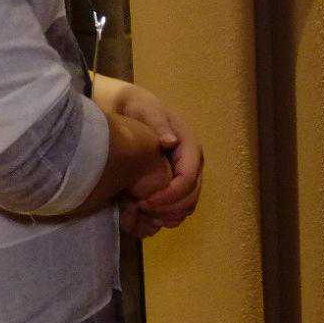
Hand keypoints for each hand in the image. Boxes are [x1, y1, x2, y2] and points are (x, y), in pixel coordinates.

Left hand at [95, 77, 202, 230]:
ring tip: (142, 214)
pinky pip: (178, 206)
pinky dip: (165, 215)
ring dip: (168, 215)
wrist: (131, 108)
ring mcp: (185, 173)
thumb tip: (171, 141)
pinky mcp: (176, 182)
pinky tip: (144, 214)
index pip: (189, 178)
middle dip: (170, 208)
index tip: (146, 202)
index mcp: (189, 145)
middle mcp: (192, 162)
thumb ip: (158, 123)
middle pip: (192, 195)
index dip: (171, 195)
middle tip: (142, 211)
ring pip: (188, 204)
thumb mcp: (145, 109)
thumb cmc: (138, 107)